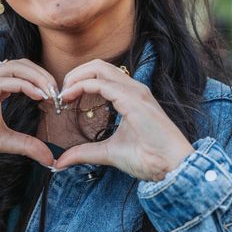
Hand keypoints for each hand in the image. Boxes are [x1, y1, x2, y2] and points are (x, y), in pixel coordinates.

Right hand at [0, 59, 57, 177]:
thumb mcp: (2, 141)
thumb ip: (26, 144)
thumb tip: (51, 157)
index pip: (24, 71)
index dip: (43, 80)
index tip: (59, 99)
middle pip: (23, 64)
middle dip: (45, 76)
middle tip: (60, 95)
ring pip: (16, 68)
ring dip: (38, 79)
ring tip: (52, 95)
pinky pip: (4, 81)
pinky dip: (24, 85)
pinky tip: (39, 96)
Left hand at [54, 60, 194, 180]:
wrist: (170, 166)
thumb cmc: (148, 157)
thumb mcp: (108, 152)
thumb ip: (85, 153)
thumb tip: (61, 161)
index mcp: (130, 96)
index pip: (101, 75)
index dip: (79, 82)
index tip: (64, 99)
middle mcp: (133, 88)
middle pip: (98, 65)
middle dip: (75, 74)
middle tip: (61, 93)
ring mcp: (134, 91)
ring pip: (99, 67)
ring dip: (76, 77)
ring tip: (63, 94)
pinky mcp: (133, 99)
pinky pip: (102, 84)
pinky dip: (82, 86)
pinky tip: (69, 97)